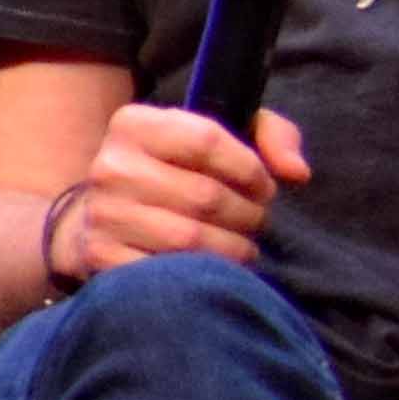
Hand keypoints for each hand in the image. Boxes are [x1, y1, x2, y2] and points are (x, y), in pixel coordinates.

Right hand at [53, 105, 311, 278]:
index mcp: (135, 124)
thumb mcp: (222, 134)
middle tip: (256, 221)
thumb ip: (272, 135)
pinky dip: (201, 276)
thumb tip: (297, 173)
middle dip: (248, 214)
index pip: (207, 141)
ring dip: (233, 248)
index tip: (264, 188)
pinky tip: (212, 268)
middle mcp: (110, 166)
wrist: (104, 213)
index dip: (250, 169)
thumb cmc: (179, 169)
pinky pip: (167, 273)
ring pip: (190, 239)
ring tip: (243, 245)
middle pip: (205, 196)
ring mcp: (102, 214)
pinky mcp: (101, 256)